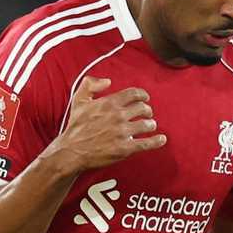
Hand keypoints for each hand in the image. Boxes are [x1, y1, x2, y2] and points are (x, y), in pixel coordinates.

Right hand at [43, 76, 165, 172]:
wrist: (71, 150)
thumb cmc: (75, 126)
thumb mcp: (79, 100)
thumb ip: (90, 84)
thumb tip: (107, 81)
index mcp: (110, 103)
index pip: (134, 94)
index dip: (143, 95)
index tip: (145, 98)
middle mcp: (118, 116)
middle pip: (143, 108)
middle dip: (147, 110)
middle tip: (147, 113)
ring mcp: (123, 132)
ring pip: (147, 125)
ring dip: (151, 124)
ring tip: (150, 126)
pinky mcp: (125, 148)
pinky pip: (146, 143)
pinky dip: (156, 141)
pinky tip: (161, 139)